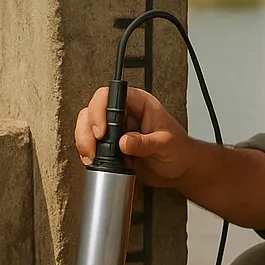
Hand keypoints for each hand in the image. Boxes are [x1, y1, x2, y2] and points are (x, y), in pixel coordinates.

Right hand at [75, 86, 193, 186]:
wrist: (180, 169)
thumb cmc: (179, 150)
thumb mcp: (165, 145)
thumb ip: (145, 143)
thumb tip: (124, 142)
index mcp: (139, 103)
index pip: (110, 95)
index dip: (100, 111)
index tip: (101, 132)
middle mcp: (125, 113)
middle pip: (93, 109)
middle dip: (87, 129)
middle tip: (94, 148)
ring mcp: (116, 128)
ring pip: (87, 125)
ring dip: (84, 141)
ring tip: (93, 157)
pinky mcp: (111, 144)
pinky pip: (91, 142)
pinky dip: (87, 152)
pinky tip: (96, 161)